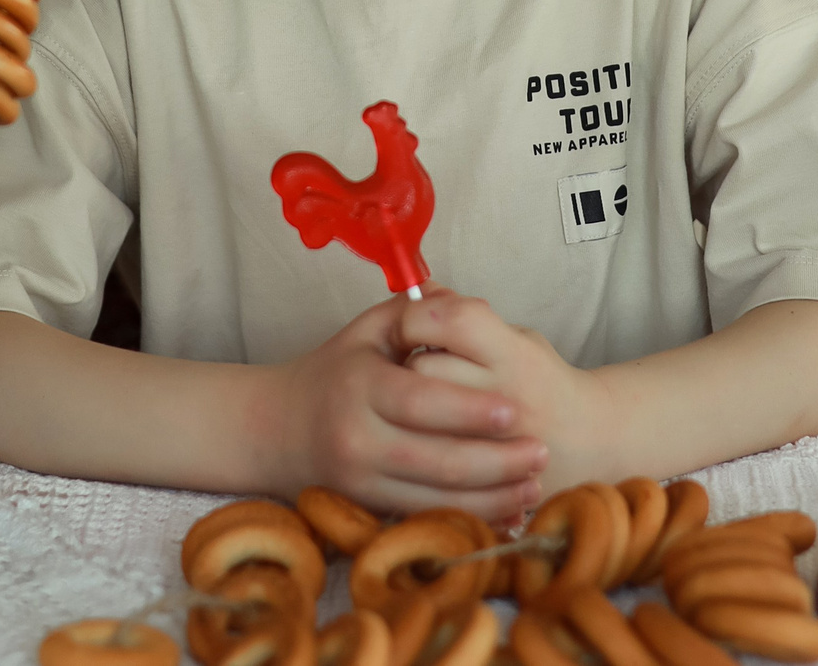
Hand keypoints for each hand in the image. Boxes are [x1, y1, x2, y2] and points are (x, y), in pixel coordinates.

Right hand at [259, 294, 548, 521]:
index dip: (470, 410)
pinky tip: (505, 511)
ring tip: (534, 485)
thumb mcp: (365, 330)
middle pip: (436, 459)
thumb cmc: (335, 371)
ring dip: (492, 497)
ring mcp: (360, 481)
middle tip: (542, 452)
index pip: (421, 402)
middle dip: (496, 461)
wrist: (276, 429)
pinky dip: (468, 518)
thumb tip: (459, 300)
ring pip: (435, 499)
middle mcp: (356, 438)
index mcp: (360, 386)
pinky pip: (425, 518)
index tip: (514, 411)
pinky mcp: (366, 508)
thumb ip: (415, 313)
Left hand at [398, 290, 624, 491]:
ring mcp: (494, 445)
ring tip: (420, 402)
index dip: (419, 314)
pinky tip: (426, 434)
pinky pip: (428, 458)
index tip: (409, 322)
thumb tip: (420, 291)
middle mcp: (505, 399)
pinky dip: (418, 442)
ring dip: (408, 404)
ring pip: (417, 418)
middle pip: (425, 368)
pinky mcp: (482, 479)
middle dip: (407, 360)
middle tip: (410, 364)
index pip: (454, 320)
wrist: (587, 442)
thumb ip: (468, 318)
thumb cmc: (543, 381)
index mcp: (516, 356)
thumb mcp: (516, 338)